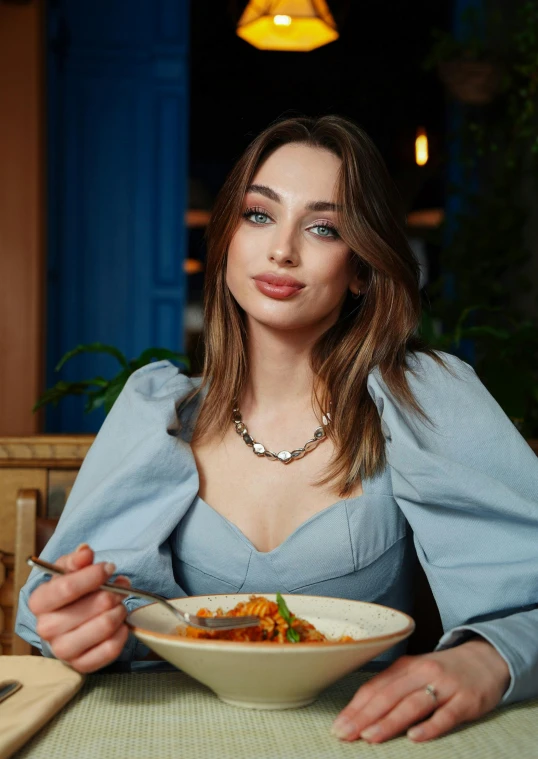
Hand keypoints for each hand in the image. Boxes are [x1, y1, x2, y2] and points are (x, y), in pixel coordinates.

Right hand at [28, 544, 130, 672]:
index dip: (92, 576)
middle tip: (121, 587)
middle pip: (88, 609)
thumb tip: (85, 552)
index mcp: (39, 602)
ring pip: (101, 629)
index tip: (109, 568)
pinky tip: (121, 624)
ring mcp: (62, 650)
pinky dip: (121, 634)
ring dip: (118, 612)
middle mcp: (46, 628)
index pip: (65, 588)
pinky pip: (108, 650)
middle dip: (111, 594)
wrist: (70, 619)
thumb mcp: (70, 569)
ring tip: (120, 604)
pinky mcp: (81, 665)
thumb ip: (77, 559)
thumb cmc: (71, 592)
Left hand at [332, 638, 509, 742]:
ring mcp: (445, 686)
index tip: (338, 725)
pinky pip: (446, 715)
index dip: (355, 707)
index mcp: (406, 667)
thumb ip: (393, 688)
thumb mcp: (416, 673)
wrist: (487, 660)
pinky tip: (414, 738)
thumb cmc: (443, 672)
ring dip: (390, 721)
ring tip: (370, 736)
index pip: (375, 687)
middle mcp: (423, 673)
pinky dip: (429, 727)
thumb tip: (361, 711)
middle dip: (364, 716)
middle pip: (389, 695)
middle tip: (345, 734)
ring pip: (413, 704)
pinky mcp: (466, 701)